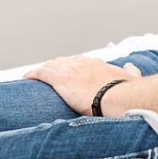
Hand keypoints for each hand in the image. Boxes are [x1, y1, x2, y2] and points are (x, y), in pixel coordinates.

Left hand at [24, 55, 141, 115]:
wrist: (117, 96)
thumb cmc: (126, 91)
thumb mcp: (131, 79)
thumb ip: (131, 71)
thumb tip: (130, 66)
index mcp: (97, 64)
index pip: (81, 62)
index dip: (75, 68)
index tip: (72, 74)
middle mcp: (82, 63)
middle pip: (64, 62)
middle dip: (57, 68)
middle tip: (51, 77)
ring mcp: (69, 69)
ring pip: (51, 66)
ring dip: (44, 71)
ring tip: (36, 78)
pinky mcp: (59, 78)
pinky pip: (41, 73)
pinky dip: (32, 75)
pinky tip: (26, 78)